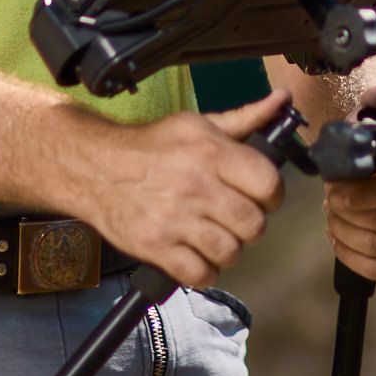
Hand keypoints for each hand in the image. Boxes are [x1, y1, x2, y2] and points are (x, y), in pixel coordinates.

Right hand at [73, 93, 289, 288]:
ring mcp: (175, 220)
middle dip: (250, 225)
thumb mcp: (197, 124)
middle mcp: (195, 186)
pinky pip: (199, 275)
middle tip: (235, 218)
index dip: (272, 194)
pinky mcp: (155, 247)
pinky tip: (196, 254)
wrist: (94, 166)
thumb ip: (245, 118)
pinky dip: (204, 271)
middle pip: (253, 225)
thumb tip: (281, 100)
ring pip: (230, 252)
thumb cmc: (151, 146)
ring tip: (214, 236)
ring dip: (227, 249)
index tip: (262, 197)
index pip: (268, 184)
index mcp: (211, 153)